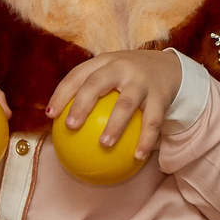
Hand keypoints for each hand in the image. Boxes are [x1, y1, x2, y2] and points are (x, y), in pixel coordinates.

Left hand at [45, 49, 183, 160]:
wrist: (168, 67)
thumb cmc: (128, 78)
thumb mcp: (110, 74)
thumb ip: (89, 91)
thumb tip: (59, 125)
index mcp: (104, 62)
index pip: (78, 74)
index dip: (62, 93)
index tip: (50, 115)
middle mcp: (121, 67)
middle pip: (97, 82)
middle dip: (82, 103)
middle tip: (71, 126)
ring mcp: (141, 81)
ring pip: (126, 103)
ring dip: (115, 125)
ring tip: (105, 144)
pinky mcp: (160, 95)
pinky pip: (152, 121)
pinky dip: (146, 140)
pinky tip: (138, 157)